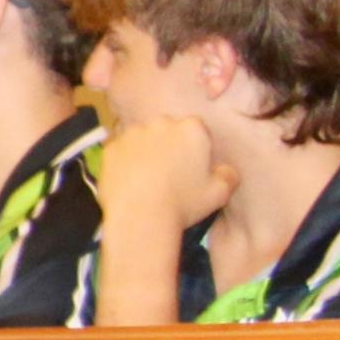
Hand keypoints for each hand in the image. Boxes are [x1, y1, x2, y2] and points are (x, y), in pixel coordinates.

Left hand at [92, 111, 226, 237]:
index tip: (192, 169)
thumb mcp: (219, 193)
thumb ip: (228, 176)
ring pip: (143, 139)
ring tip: (148, 181)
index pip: (197, 131)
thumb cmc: (184, 203)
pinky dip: (125, 162)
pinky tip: (130, 183)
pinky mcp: (111, 147)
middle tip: (170, 175)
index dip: (195, 149)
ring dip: (146, 152)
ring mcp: (132, 133)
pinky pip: (122, 151)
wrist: (141, 216)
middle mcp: (161, 123)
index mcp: (191, 128)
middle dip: (170, 146)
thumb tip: (226, 170)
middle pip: (168, 131)